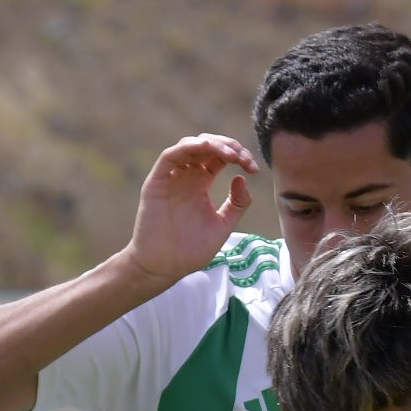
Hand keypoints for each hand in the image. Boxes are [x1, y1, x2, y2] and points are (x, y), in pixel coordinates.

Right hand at [125, 134, 256, 285]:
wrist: (164, 267)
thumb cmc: (191, 250)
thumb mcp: (223, 225)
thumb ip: (237, 204)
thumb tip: (242, 178)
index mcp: (201, 183)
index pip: (220, 157)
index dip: (239, 156)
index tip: (254, 168)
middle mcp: (186, 176)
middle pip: (207, 146)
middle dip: (228, 146)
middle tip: (244, 157)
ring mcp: (171, 177)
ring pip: (190, 145)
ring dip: (212, 143)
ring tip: (230, 153)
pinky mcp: (157, 181)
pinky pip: (170, 156)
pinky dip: (188, 147)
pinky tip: (205, 147)